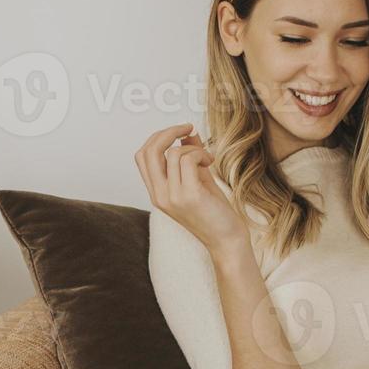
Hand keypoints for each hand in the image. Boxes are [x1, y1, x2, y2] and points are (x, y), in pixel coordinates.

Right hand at [134, 123, 248, 253]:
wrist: (226, 240)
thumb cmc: (214, 213)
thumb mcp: (198, 179)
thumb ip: (190, 156)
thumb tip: (188, 132)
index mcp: (157, 193)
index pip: (142, 156)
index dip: (157, 138)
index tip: (177, 131)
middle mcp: (159, 196)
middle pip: (149, 151)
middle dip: (168, 132)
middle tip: (187, 128)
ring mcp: (172, 197)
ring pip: (174, 153)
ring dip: (194, 148)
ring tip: (207, 159)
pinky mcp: (189, 196)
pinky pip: (189, 159)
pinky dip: (201, 154)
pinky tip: (210, 163)